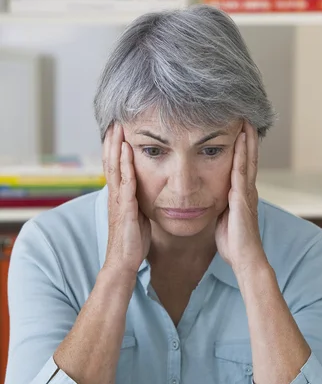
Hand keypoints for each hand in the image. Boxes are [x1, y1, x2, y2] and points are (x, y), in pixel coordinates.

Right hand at [102, 122, 150, 278]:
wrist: (124, 263)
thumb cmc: (132, 242)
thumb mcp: (137, 217)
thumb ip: (139, 203)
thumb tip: (149, 194)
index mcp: (119, 197)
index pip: (115, 167)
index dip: (115, 149)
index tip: (119, 130)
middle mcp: (115, 196)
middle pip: (111, 163)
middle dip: (112, 141)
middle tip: (115, 121)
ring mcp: (118, 202)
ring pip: (115, 169)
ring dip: (116, 148)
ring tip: (118, 128)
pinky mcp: (125, 210)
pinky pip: (125, 184)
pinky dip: (125, 166)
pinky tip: (127, 152)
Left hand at [215, 120, 265, 278]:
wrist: (245, 259)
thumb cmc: (233, 243)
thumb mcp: (223, 219)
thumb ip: (221, 206)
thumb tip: (211, 199)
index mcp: (241, 194)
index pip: (241, 165)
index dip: (241, 147)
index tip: (238, 128)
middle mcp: (247, 190)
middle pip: (248, 158)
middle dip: (247, 137)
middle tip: (245, 115)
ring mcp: (246, 193)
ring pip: (247, 160)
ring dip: (247, 140)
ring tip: (245, 120)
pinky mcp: (242, 199)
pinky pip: (241, 172)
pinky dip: (242, 155)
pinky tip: (241, 141)